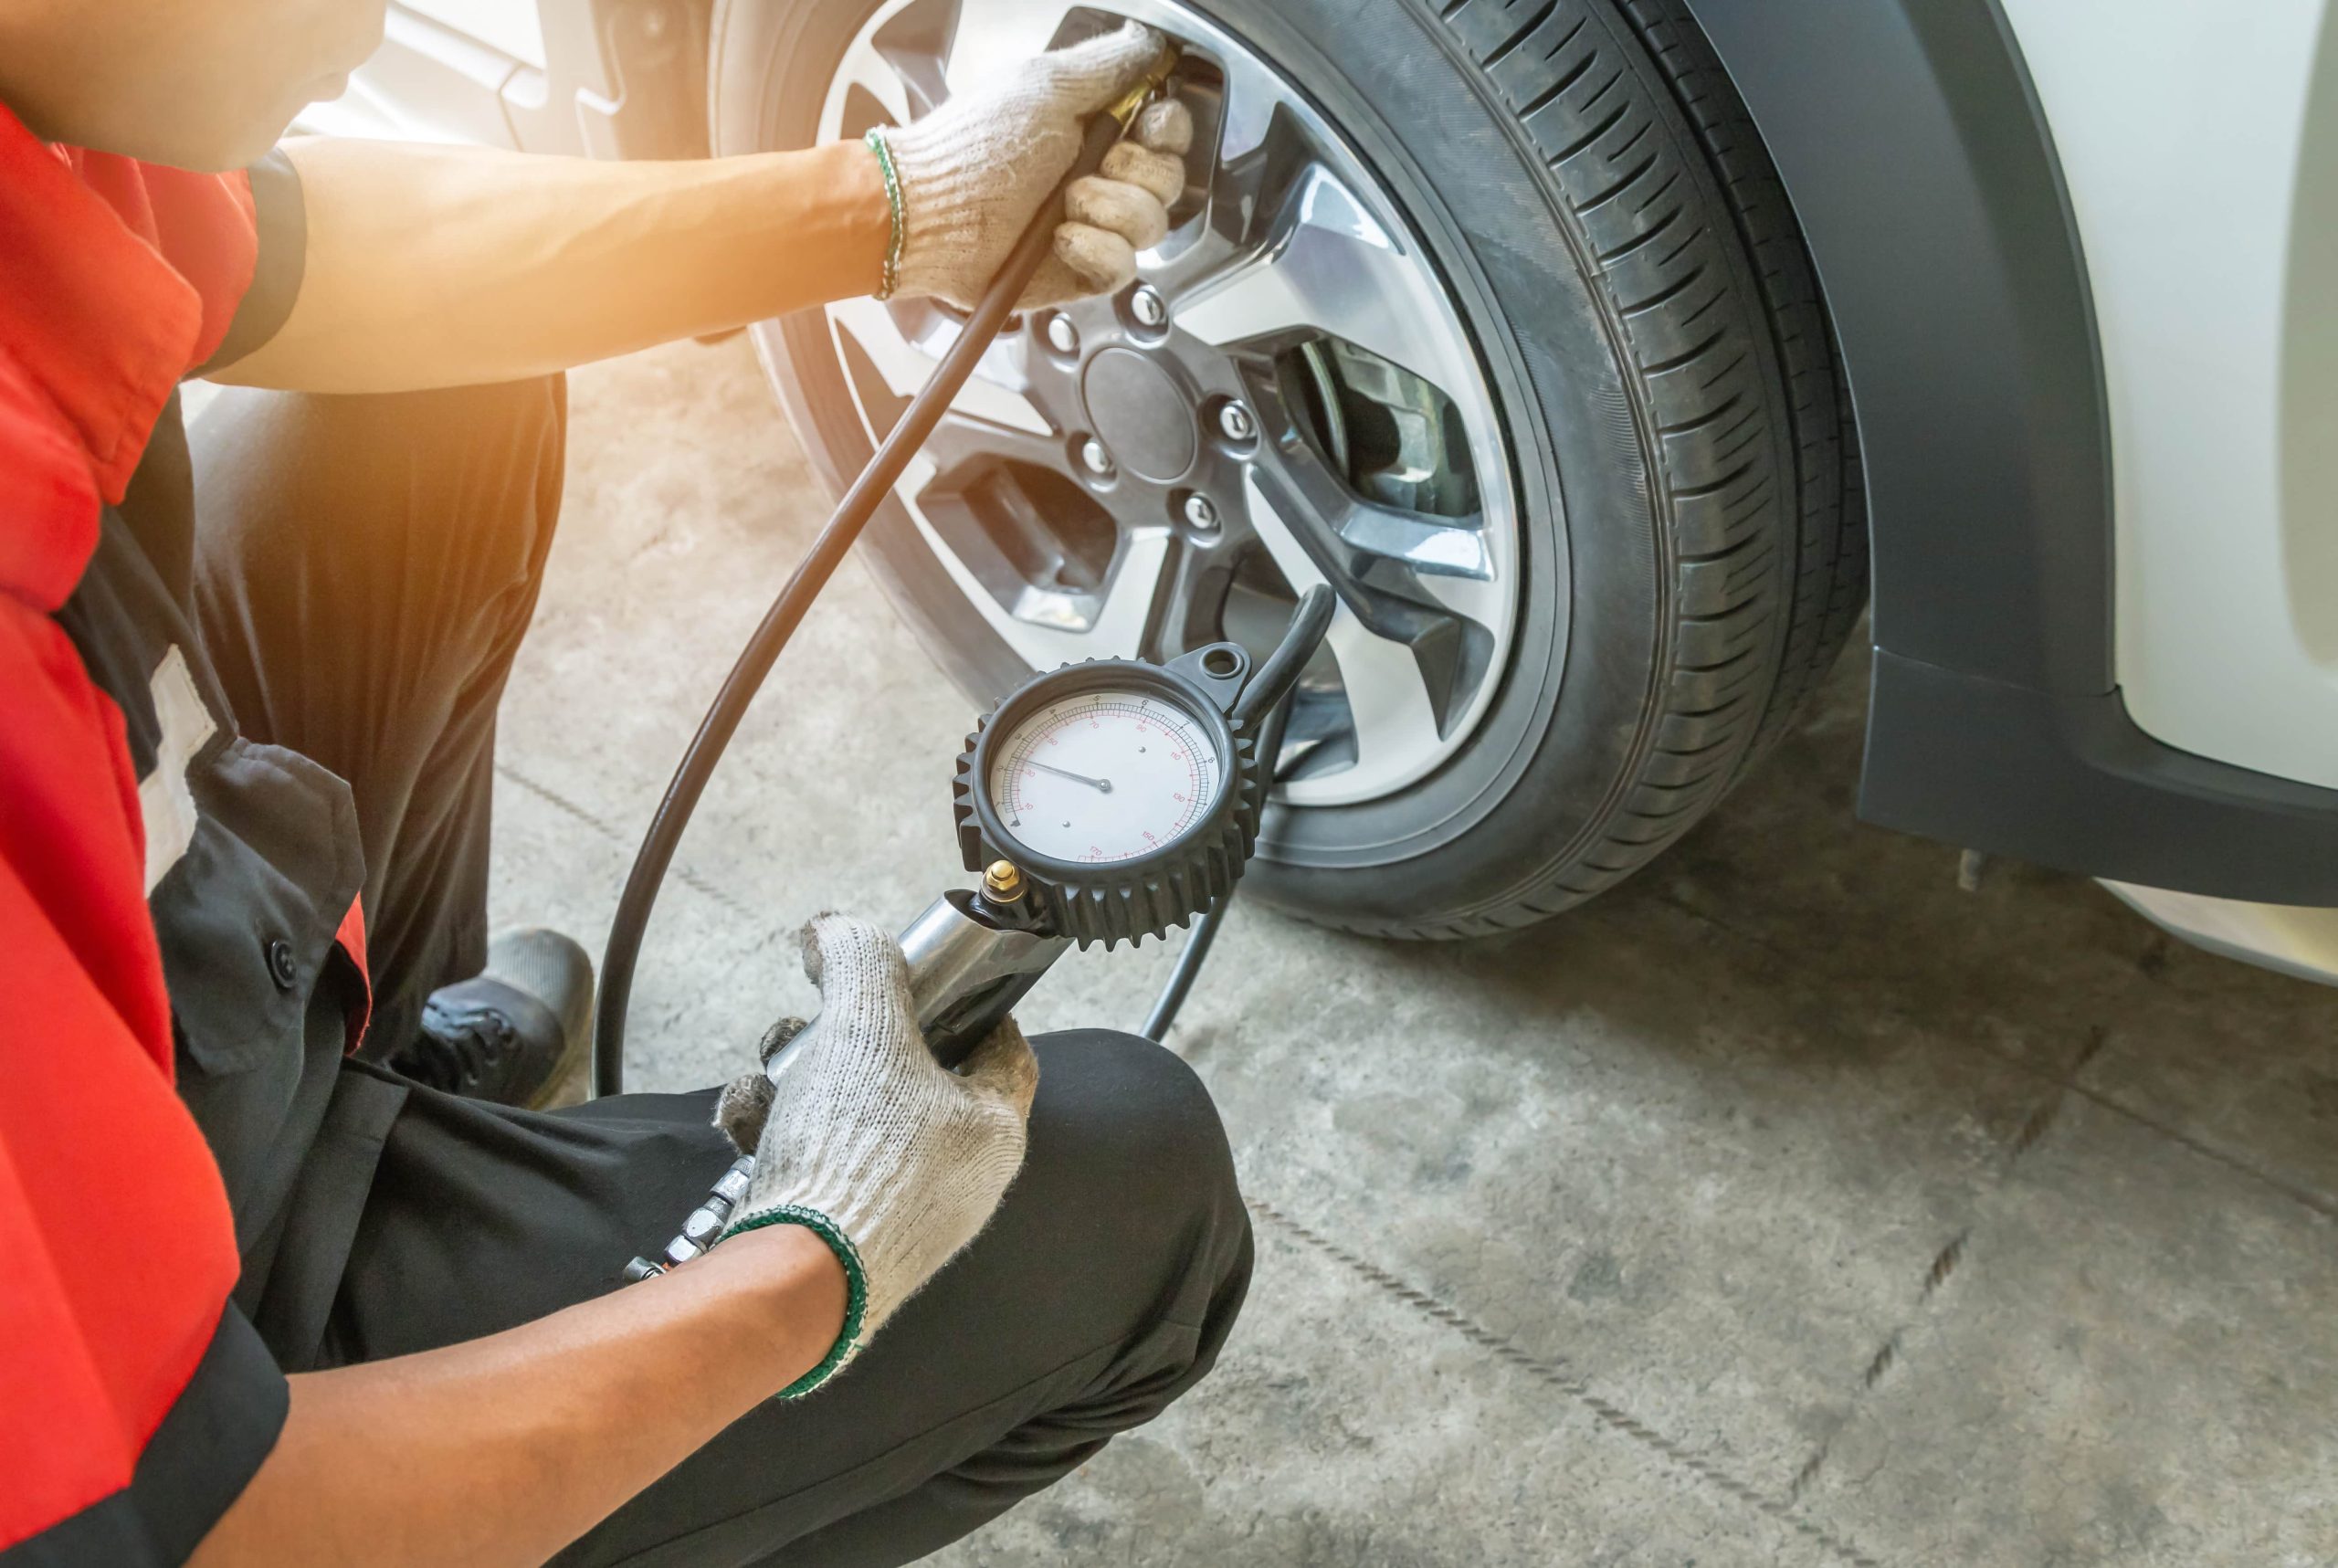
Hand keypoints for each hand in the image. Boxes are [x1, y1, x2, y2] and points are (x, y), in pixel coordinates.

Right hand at [713, 915, 1038, 1394]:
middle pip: (911, 1076)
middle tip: (820, 1018)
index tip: (929, 976)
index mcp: (993, 1129)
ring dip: (802, 1082)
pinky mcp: (843, 1238)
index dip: (969, 1001)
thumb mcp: (865, 1029)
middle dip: (852, 1038)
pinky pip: (816, 1163)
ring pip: (853, 1116)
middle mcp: (959, 1178)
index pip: (1003, 1046)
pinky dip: (779, 1133)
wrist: (793, 1277)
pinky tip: (746, 1121)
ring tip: (771, 1075)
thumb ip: (858, 963)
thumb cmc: (857, 1153)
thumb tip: (836, 927)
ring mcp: (901, 1214)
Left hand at [872, 22, 1192, 308]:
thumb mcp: (1044, 86)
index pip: (1166, 131)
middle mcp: (1101, 178)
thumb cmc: (975, 146)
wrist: (931, 215)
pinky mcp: (1085, 272)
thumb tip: (1151, 45)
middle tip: (1094, 165)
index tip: (1147, 125)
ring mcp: (1095, 227)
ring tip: (1065, 204)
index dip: (1168, 130)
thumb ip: (1105, 64)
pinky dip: (1097, 250)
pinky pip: (1125, 267)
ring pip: (1151, 224)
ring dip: (1112, 209)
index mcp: (1096, 130)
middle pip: (1168, 179)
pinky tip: (1060, 240)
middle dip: (1138, 171)